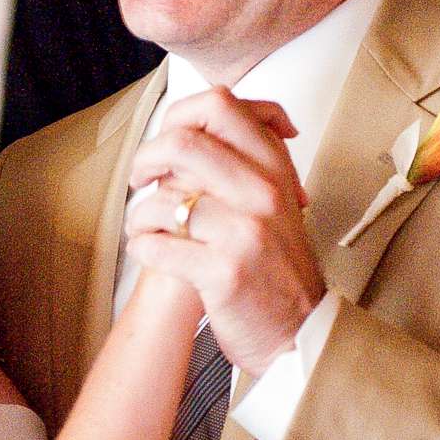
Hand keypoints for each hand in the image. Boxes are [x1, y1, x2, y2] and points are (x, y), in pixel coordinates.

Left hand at [124, 91, 314, 373]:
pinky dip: (142, 246)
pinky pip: (158, 245)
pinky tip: (149, 251)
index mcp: (274, 169)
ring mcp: (245, 232)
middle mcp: (263, 193)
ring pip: (163, 200)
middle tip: (140, 179)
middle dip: (146, 160)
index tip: (166, 139)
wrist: (300, 332)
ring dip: (139, 215)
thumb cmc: (277, 267)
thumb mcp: (277, 200)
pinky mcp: (224, 273)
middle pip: (184, 143)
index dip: (178, 115)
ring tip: (142, 227)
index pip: (221, 106)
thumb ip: (245, 160)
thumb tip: (197, 119)